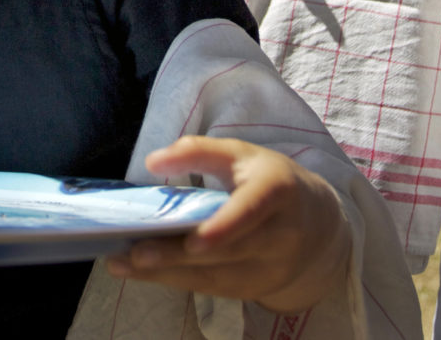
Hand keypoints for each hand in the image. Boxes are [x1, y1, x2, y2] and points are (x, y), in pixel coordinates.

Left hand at [107, 136, 351, 315]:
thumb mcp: (240, 154)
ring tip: (123, 264)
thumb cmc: (268, 180)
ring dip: (166, 273)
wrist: (317, 225)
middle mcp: (281, 235)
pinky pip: (211, 289)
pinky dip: (174, 281)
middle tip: (136, 253)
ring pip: (215, 277)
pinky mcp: (256, 288)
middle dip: (179, 256)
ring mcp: (271, 268)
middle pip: (228, 252)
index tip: (194, 241)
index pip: (254, 211)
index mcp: (278, 191)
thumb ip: (198, 152)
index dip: (226, 227)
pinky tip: (141, 273)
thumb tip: (153, 162)